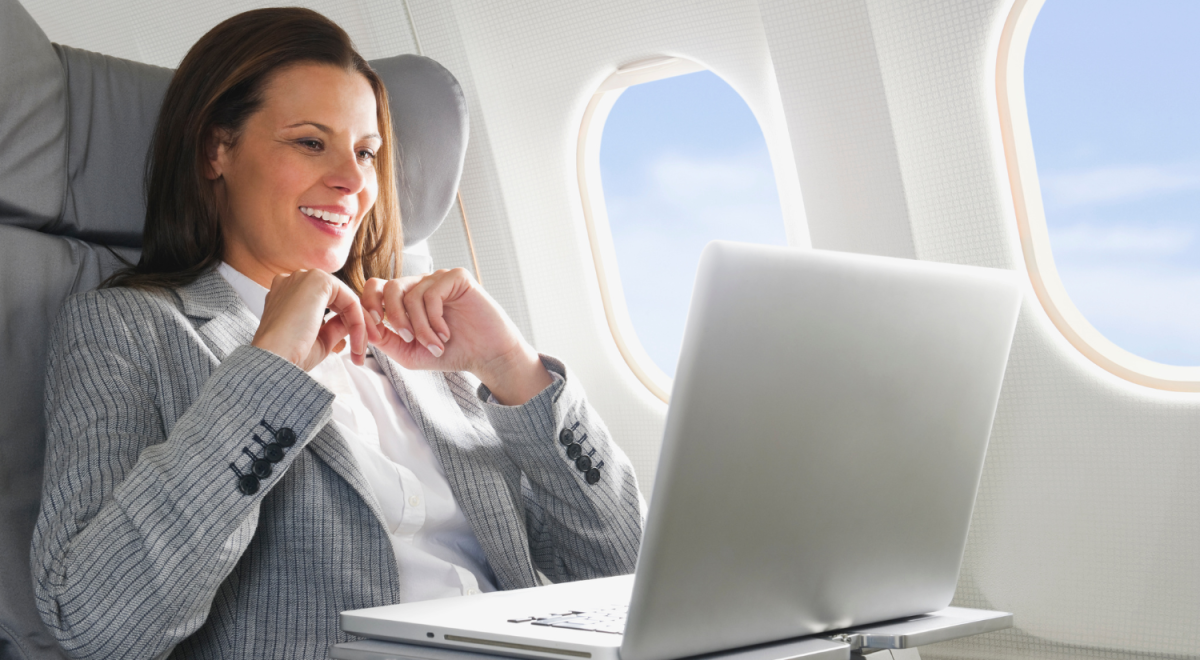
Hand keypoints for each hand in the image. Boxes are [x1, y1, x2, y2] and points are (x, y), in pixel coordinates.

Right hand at [251, 269, 374, 370]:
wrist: (274, 359)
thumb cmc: (290, 355)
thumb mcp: (319, 340)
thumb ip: (335, 327)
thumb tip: (352, 324)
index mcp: (287, 294)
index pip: (328, 305)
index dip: (346, 325)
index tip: (356, 350)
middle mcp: (293, 280)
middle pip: (339, 301)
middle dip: (357, 325)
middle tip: (363, 351)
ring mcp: (304, 277)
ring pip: (346, 300)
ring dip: (360, 326)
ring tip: (361, 351)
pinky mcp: (317, 280)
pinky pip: (349, 300)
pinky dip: (358, 321)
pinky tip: (358, 341)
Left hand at [361, 268, 552, 404]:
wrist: (486, 357)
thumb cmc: (450, 353)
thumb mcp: (409, 352)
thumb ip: (385, 339)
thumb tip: (363, 327)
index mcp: (406, 299)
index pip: (376, 288)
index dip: (369, 306)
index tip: (374, 329)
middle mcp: (421, 284)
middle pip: (389, 287)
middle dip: (393, 317)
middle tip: (407, 338)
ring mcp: (439, 279)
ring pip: (410, 294)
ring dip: (420, 326)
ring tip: (434, 344)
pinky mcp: (457, 277)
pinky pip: (432, 293)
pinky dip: (434, 319)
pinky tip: (445, 333)